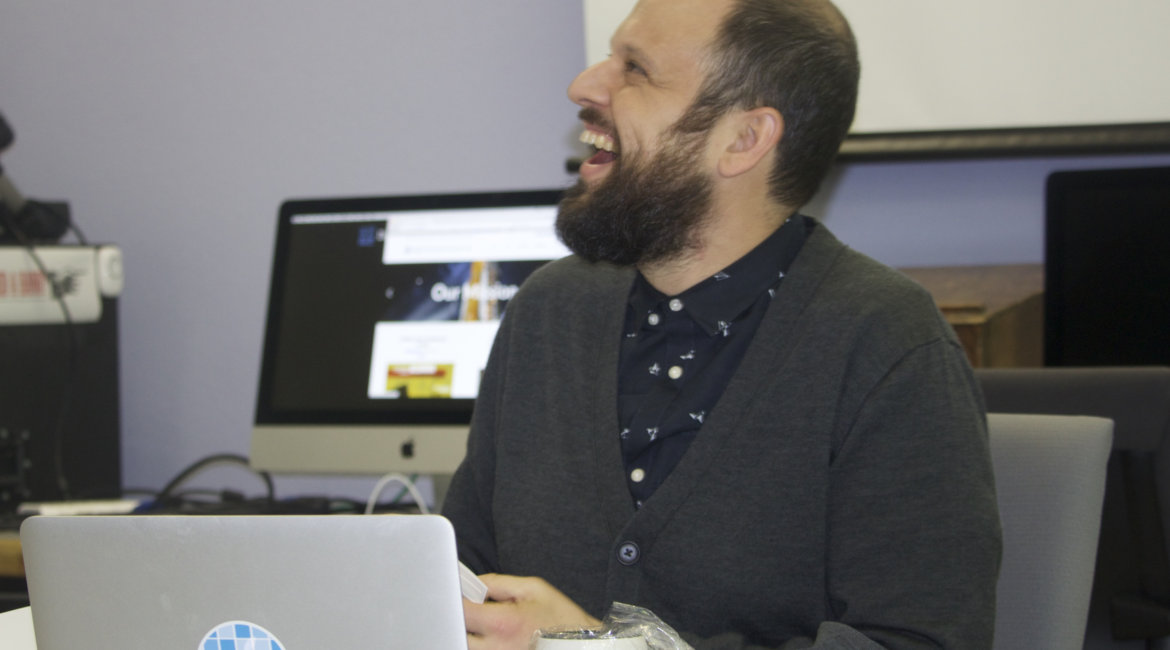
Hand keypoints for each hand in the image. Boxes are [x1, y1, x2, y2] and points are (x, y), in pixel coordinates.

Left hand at [464, 574, 601, 649]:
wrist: (583, 647)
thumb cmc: (562, 620)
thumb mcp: (534, 589)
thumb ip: (499, 584)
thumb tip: (474, 584)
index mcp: (503, 624)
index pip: (461, 612)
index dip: (455, 600)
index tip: (457, 596)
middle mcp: (496, 648)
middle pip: (458, 634)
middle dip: (461, 621)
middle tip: (476, 613)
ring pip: (468, 647)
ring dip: (472, 636)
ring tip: (494, 627)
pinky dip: (483, 645)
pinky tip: (499, 638)